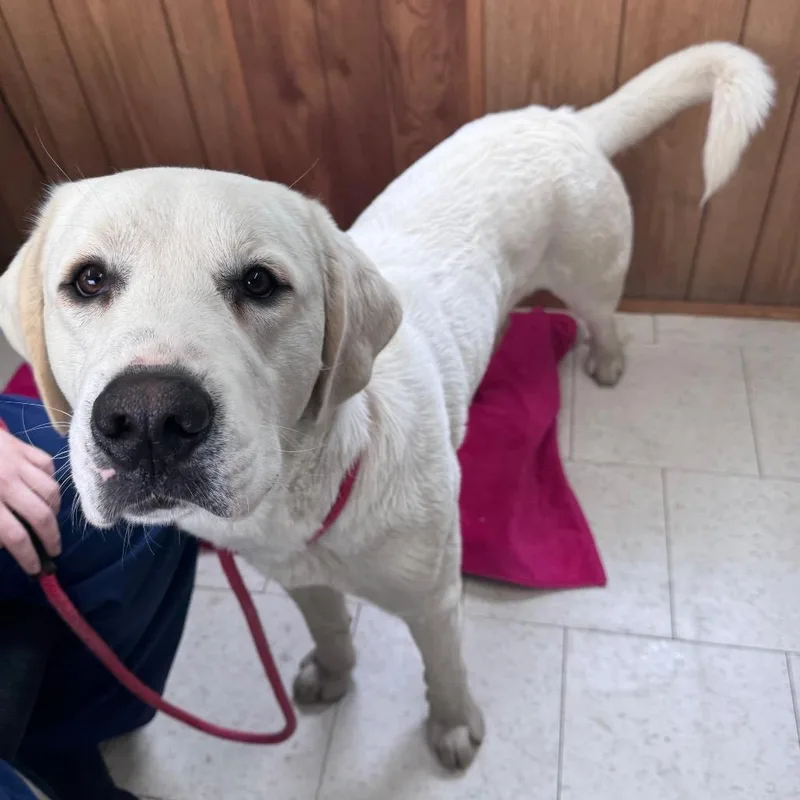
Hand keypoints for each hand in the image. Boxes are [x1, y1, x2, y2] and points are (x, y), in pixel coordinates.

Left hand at [0, 427, 61, 573]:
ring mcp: (18, 463)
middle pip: (40, 516)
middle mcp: (6, 483)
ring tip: (50, 519)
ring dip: (54, 510)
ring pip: (51, 491)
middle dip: (51, 539)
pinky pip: (48, 467)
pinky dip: (49, 480)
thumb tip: (3, 544)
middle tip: (53, 550)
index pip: (15, 536)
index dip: (28, 556)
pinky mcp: (24, 447)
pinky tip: (44, 488)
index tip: (36, 568)